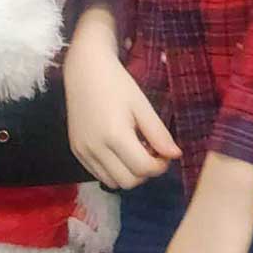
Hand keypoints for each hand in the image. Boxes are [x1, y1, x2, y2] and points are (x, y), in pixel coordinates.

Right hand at [64, 3, 180, 188]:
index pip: (144, 169)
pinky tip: (117, 150)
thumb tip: (176, 155)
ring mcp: (83, 151)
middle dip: (145, 172)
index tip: (164, 153)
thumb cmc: (117, 82)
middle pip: (129, 182)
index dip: (160, 166)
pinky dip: (112, 169)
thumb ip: (159, 133)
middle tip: (150, 151)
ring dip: (128, 173)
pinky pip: (98, 174)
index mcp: (115, 134)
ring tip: (133, 150)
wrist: (84, 69)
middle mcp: (96, 148)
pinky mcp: (76, 150)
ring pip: (112, 182)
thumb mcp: (142, 105)